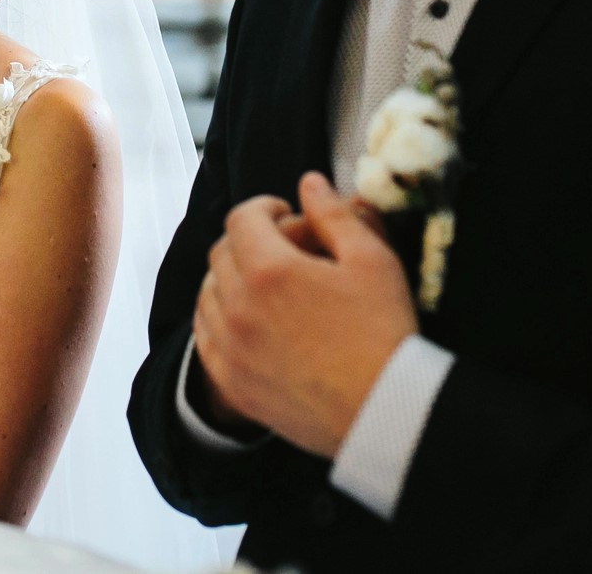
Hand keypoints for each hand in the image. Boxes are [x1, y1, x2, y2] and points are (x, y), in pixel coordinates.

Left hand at [193, 172, 417, 456]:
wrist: (385, 409)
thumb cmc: (384, 331)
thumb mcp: (372, 260)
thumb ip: (335, 214)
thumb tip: (309, 182)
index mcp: (269, 269)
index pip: (242, 218)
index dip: (264, 207)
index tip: (285, 214)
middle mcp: (238, 306)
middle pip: (221, 253)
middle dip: (248, 240)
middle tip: (282, 248)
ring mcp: (230, 348)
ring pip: (208, 294)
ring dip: (230, 278)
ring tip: (265, 284)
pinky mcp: (233, 383)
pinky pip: (206, 338)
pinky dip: (219, 319)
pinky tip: (246, 320)